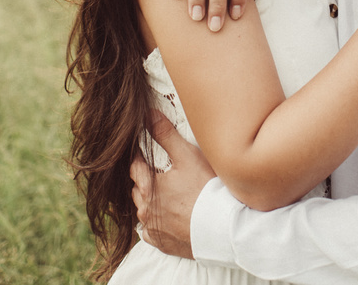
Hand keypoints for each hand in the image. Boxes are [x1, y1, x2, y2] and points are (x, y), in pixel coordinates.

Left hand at [130, 111, 215, 259]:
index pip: (135, 167)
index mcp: (148, 186)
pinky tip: (166, 218)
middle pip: (138, 189)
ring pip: (143, 210)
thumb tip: (148, 114)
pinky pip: (151, 232)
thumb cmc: (206, 190)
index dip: (140, 158)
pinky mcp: (162, 243)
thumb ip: (166, 134)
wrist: (222, 228)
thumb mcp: (187, 155)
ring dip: (149, 201)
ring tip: (163, 194)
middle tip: (157, 172)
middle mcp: (145, 209)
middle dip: (144, 180)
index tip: (146, 153)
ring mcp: (153, 229)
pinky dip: (155, 224)